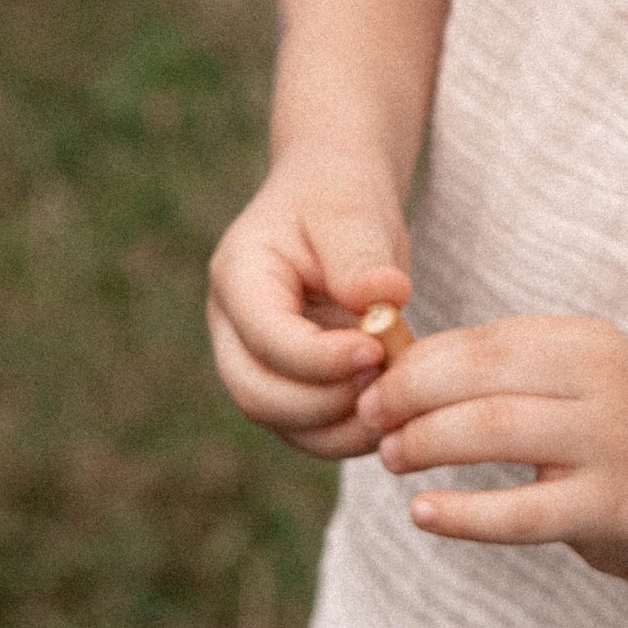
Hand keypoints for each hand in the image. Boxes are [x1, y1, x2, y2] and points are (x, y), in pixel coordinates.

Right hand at [207, 154, 410, 462]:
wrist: (334, 197)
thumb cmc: (340, 196)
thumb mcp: (351, 210)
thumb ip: (361, 256)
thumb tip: (383, 298)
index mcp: (238, 276)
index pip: (266, 337)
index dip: (319, 358)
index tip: (375, 350)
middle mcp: (233, 328)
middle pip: (259, 394)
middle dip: (325, 403)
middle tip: (387, 384)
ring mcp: (255, 360)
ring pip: (281, 422)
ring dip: (339, 428)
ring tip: (394, 404)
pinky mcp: (287, 382)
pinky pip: (308, 428)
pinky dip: (347, 432)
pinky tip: (390, 413)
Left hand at [358, 315, 627, 581]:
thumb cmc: (612, 436)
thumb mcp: (571, 385)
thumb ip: (500, 375)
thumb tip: (394, 371)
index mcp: (585, 343)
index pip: (483, 340)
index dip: (416, 362)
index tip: (373, 383)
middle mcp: (603, 382)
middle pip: (482, 377)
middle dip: (411, 396)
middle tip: (372, 419)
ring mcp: (611, 443)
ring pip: (495, 431)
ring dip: (428, 443)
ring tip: (393, 458)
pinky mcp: (612, 507)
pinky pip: (521, 512)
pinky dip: (463, 513)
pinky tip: (424, 514)